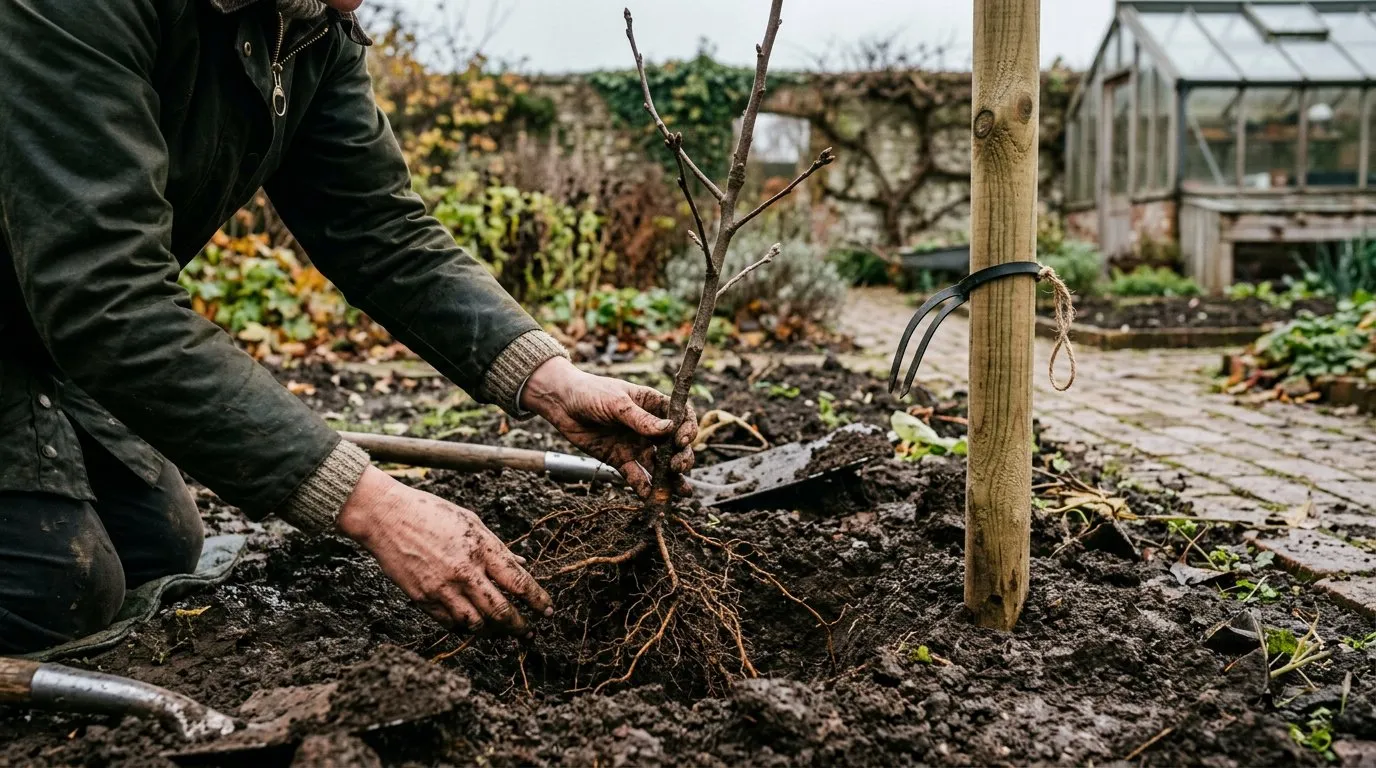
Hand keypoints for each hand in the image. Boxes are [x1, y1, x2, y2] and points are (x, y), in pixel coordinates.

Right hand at [336, 466, 551, 634]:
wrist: (386, 516)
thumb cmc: (431, 512)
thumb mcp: (471, 521)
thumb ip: (497, 547)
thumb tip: (520, 565)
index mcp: (481, 549)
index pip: (519, 583)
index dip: (537, 600)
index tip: (547, 610)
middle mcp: (464, 572)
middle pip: (501, 612)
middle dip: (520, 626)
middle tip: (529, 633)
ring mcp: (442, 588)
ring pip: (476, 624)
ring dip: (493, 630)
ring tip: (502, 631)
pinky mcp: (422, 599)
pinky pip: (450, 623)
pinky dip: (464, 626)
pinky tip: (472, 623)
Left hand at [521, 357, 696, 497]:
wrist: (561, 404)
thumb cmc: (590, 393)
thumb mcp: (617, 403)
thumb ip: (641, 419)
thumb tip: (669, 430)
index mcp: (653, 405)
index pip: (681, 418)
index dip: (688, 430)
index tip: (682, 440)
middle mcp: (649, 428)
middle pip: (674, 446)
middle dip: (681, 458)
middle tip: (677, 467)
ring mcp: (637, 445)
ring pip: (659, 466)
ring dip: (670, 479)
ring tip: (680, 493)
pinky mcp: (621, 460)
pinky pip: (636, 476)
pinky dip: (644, 487)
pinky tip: (650, 497)